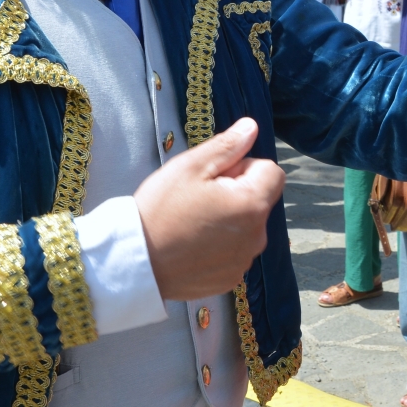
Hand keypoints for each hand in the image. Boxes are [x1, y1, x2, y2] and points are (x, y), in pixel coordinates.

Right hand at [133, 118, 285, 301]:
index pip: (271, 172)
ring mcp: (244, 261)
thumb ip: (227, 146)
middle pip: (259, 200)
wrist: (134, 262)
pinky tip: (191, 245)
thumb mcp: (190, 167)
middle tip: (198, 199)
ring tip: (192, 223)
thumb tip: (252, 128)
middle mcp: (257, 236)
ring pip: (247, 227)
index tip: (215, 177)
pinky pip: (234, 251)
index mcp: (252, 205)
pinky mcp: (230, 279)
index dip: (244, 168)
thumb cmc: (160, 210)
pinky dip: (220, 246)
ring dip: (230, 220)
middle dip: (237, 193)